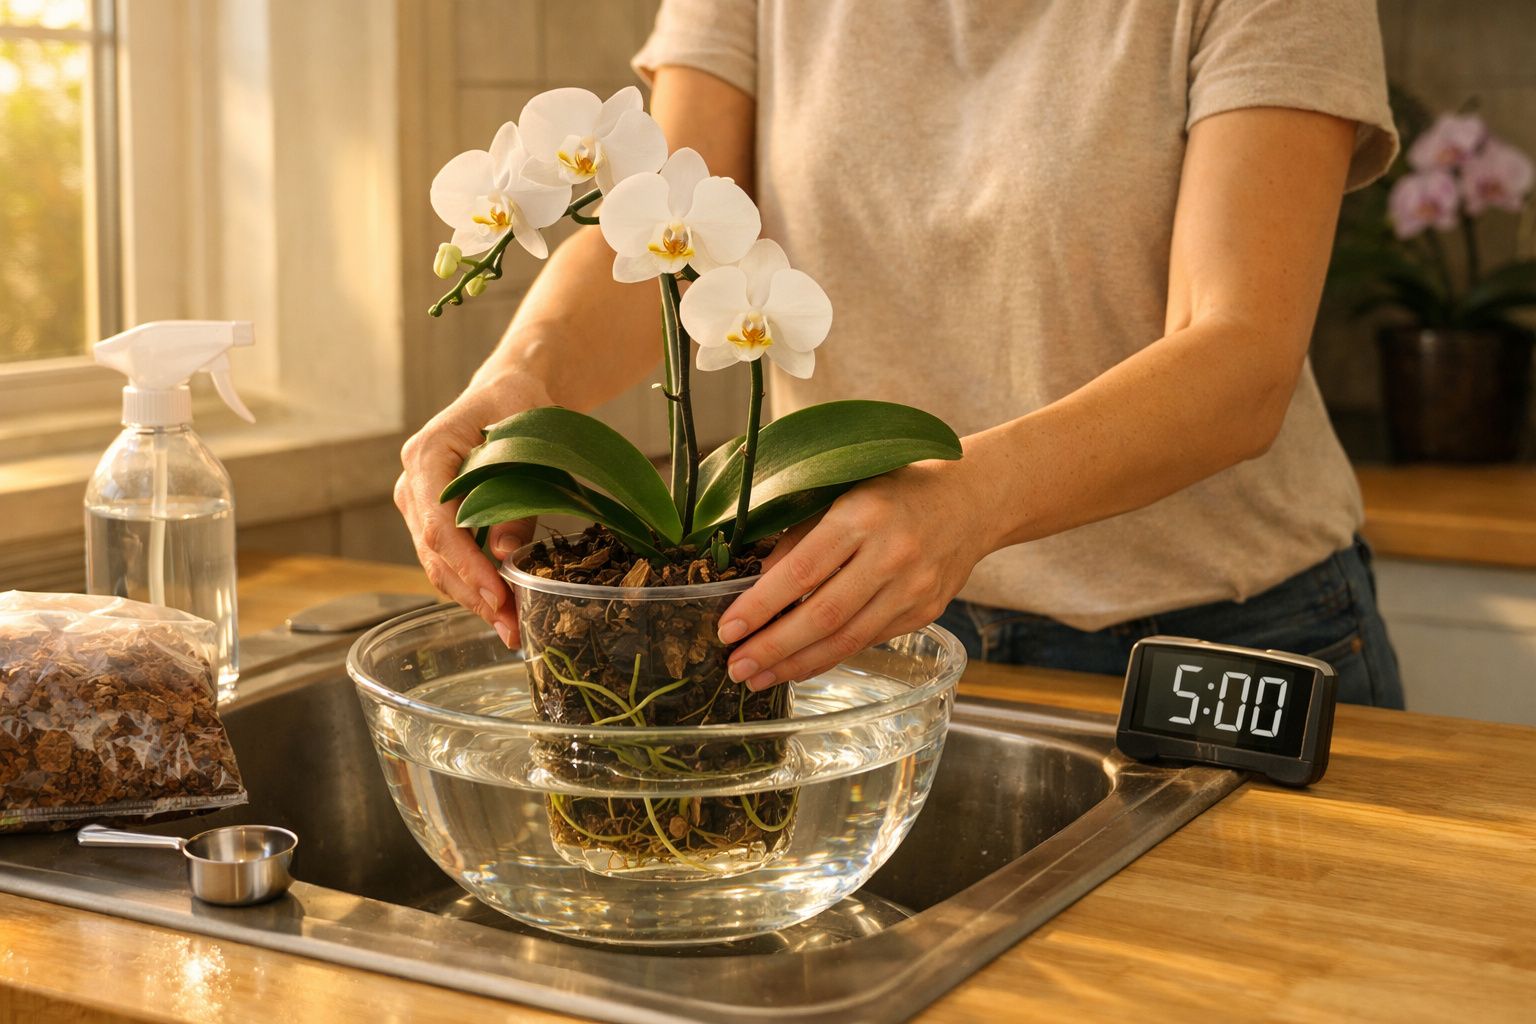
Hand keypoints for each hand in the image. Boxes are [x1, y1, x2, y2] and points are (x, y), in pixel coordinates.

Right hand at [394, 372, 551, 645]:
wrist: (506, 393)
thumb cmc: (519, 405)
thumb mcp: (528, 440)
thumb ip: (515, 495)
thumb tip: (504, 554)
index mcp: (428, 453)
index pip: (438, 521)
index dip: (466, 564)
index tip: (498, 594)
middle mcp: (412, 482)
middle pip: (434, 551)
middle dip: (474, 593)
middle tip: (512, 626)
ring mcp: (417, 503)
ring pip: (436, 563)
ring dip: (472, 599)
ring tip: (511, 627)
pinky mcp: (431, 519)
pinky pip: (446, 560)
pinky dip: (471, 586)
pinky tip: (501, 607)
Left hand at [717, 456, 995, 689]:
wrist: (970, 503)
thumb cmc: (894, 492)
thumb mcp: (841, 495)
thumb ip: (799, 539)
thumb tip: (756, 588)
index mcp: (862, 516)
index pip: (801, 572)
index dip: (761, 606)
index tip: (727, 630)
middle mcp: (891, 555)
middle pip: (822, 615)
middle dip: (773, 647)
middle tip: (736, 667)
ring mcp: (913, 588)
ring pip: (846, 639)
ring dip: (797, 664)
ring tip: (759, 677)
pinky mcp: (925, 613)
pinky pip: (868, 641)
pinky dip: (829, 657)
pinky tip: (799, 666)